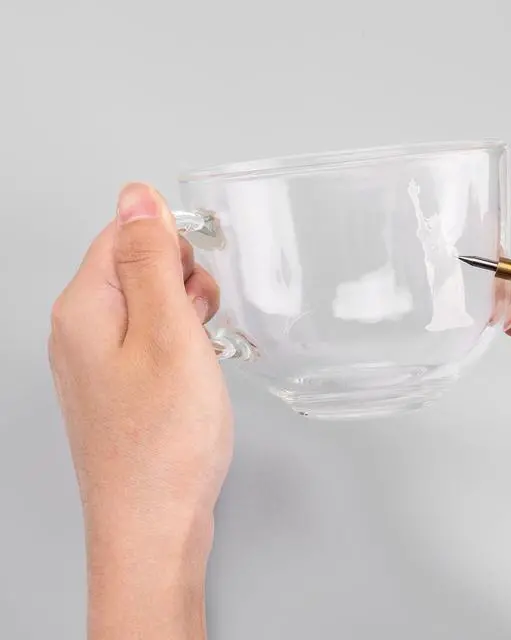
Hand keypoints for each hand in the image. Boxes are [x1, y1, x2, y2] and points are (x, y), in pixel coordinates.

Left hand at [48, 183, 232, 638]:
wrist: (155, 525)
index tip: (196, 288)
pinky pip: (149, 340)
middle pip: (134, 266)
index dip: (172, 249)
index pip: (124, 233)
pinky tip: (192, 373)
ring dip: (184, 314)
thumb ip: (152, 259)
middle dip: (181, 282)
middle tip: (200, 327)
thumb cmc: (166, 437)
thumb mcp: (169, 331)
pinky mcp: (117, 386)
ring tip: (200, 356)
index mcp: (83, 307)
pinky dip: (178, 344)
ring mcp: (96, 362)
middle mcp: (79, 331)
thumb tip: (136, 195)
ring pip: (147, 304)